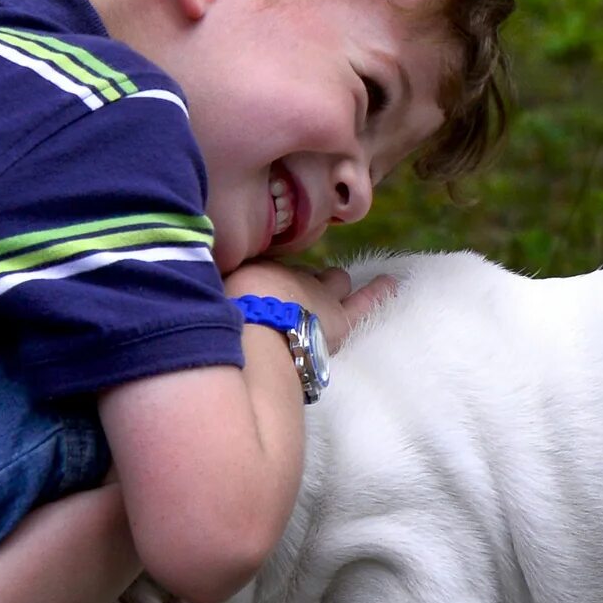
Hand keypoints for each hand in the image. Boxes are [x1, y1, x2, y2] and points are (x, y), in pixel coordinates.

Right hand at [225, 262, 395, 353]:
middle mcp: (292, 276)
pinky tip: (392, 283)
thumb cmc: (231, 314)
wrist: (257, 332)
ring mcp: (320, 295)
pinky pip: (367, 301)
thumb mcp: (217, 295)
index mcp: (261, 271)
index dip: (272, 281)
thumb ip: (222, 292)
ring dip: (335, 285)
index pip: (272, 270)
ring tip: (342, 282)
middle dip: (305, 279)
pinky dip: (379, 291)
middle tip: (299, 293)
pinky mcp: (341, 320)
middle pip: (303, 272)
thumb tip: (210, 286)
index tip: (267, 289)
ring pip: (335, 281)